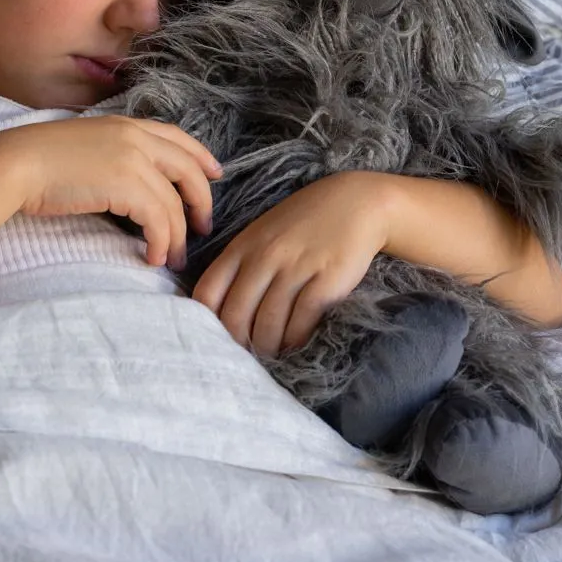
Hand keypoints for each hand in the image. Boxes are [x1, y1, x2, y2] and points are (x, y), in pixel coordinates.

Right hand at [1, 116, 220, 269]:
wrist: (15, 164)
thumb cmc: (39, 161)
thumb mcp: (86, 146)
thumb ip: (113, 155)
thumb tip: (129, 185)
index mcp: (127, 124)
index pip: (178, 138)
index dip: (201, 157)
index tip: (215, 173)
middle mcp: (137, 137)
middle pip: (188, 170)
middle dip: (201, 200)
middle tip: (203, 226)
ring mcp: (135, 160)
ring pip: (175, 203)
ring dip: (178, 235)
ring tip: (173, 257)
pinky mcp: (128, 186)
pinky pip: (160, 220)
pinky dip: (161, 242)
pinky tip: (153, 257)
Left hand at [192, 171, 390, 357]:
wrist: (356, 203)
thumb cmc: (304, 222)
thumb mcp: (263, 234)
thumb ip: (240, 265)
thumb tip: (219, 311)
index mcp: (243, 246)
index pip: (208, 293)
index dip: (205, 323)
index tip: (215, 338)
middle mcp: (265, 257)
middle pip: (236, 316)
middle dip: (237, 344)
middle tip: (244, 359)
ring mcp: (296, 268)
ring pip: (268, 324)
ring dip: (267, 348)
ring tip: (270, 356)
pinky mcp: (326, 281)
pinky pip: (300, 322)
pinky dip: (294, 340)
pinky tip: (294, 344)